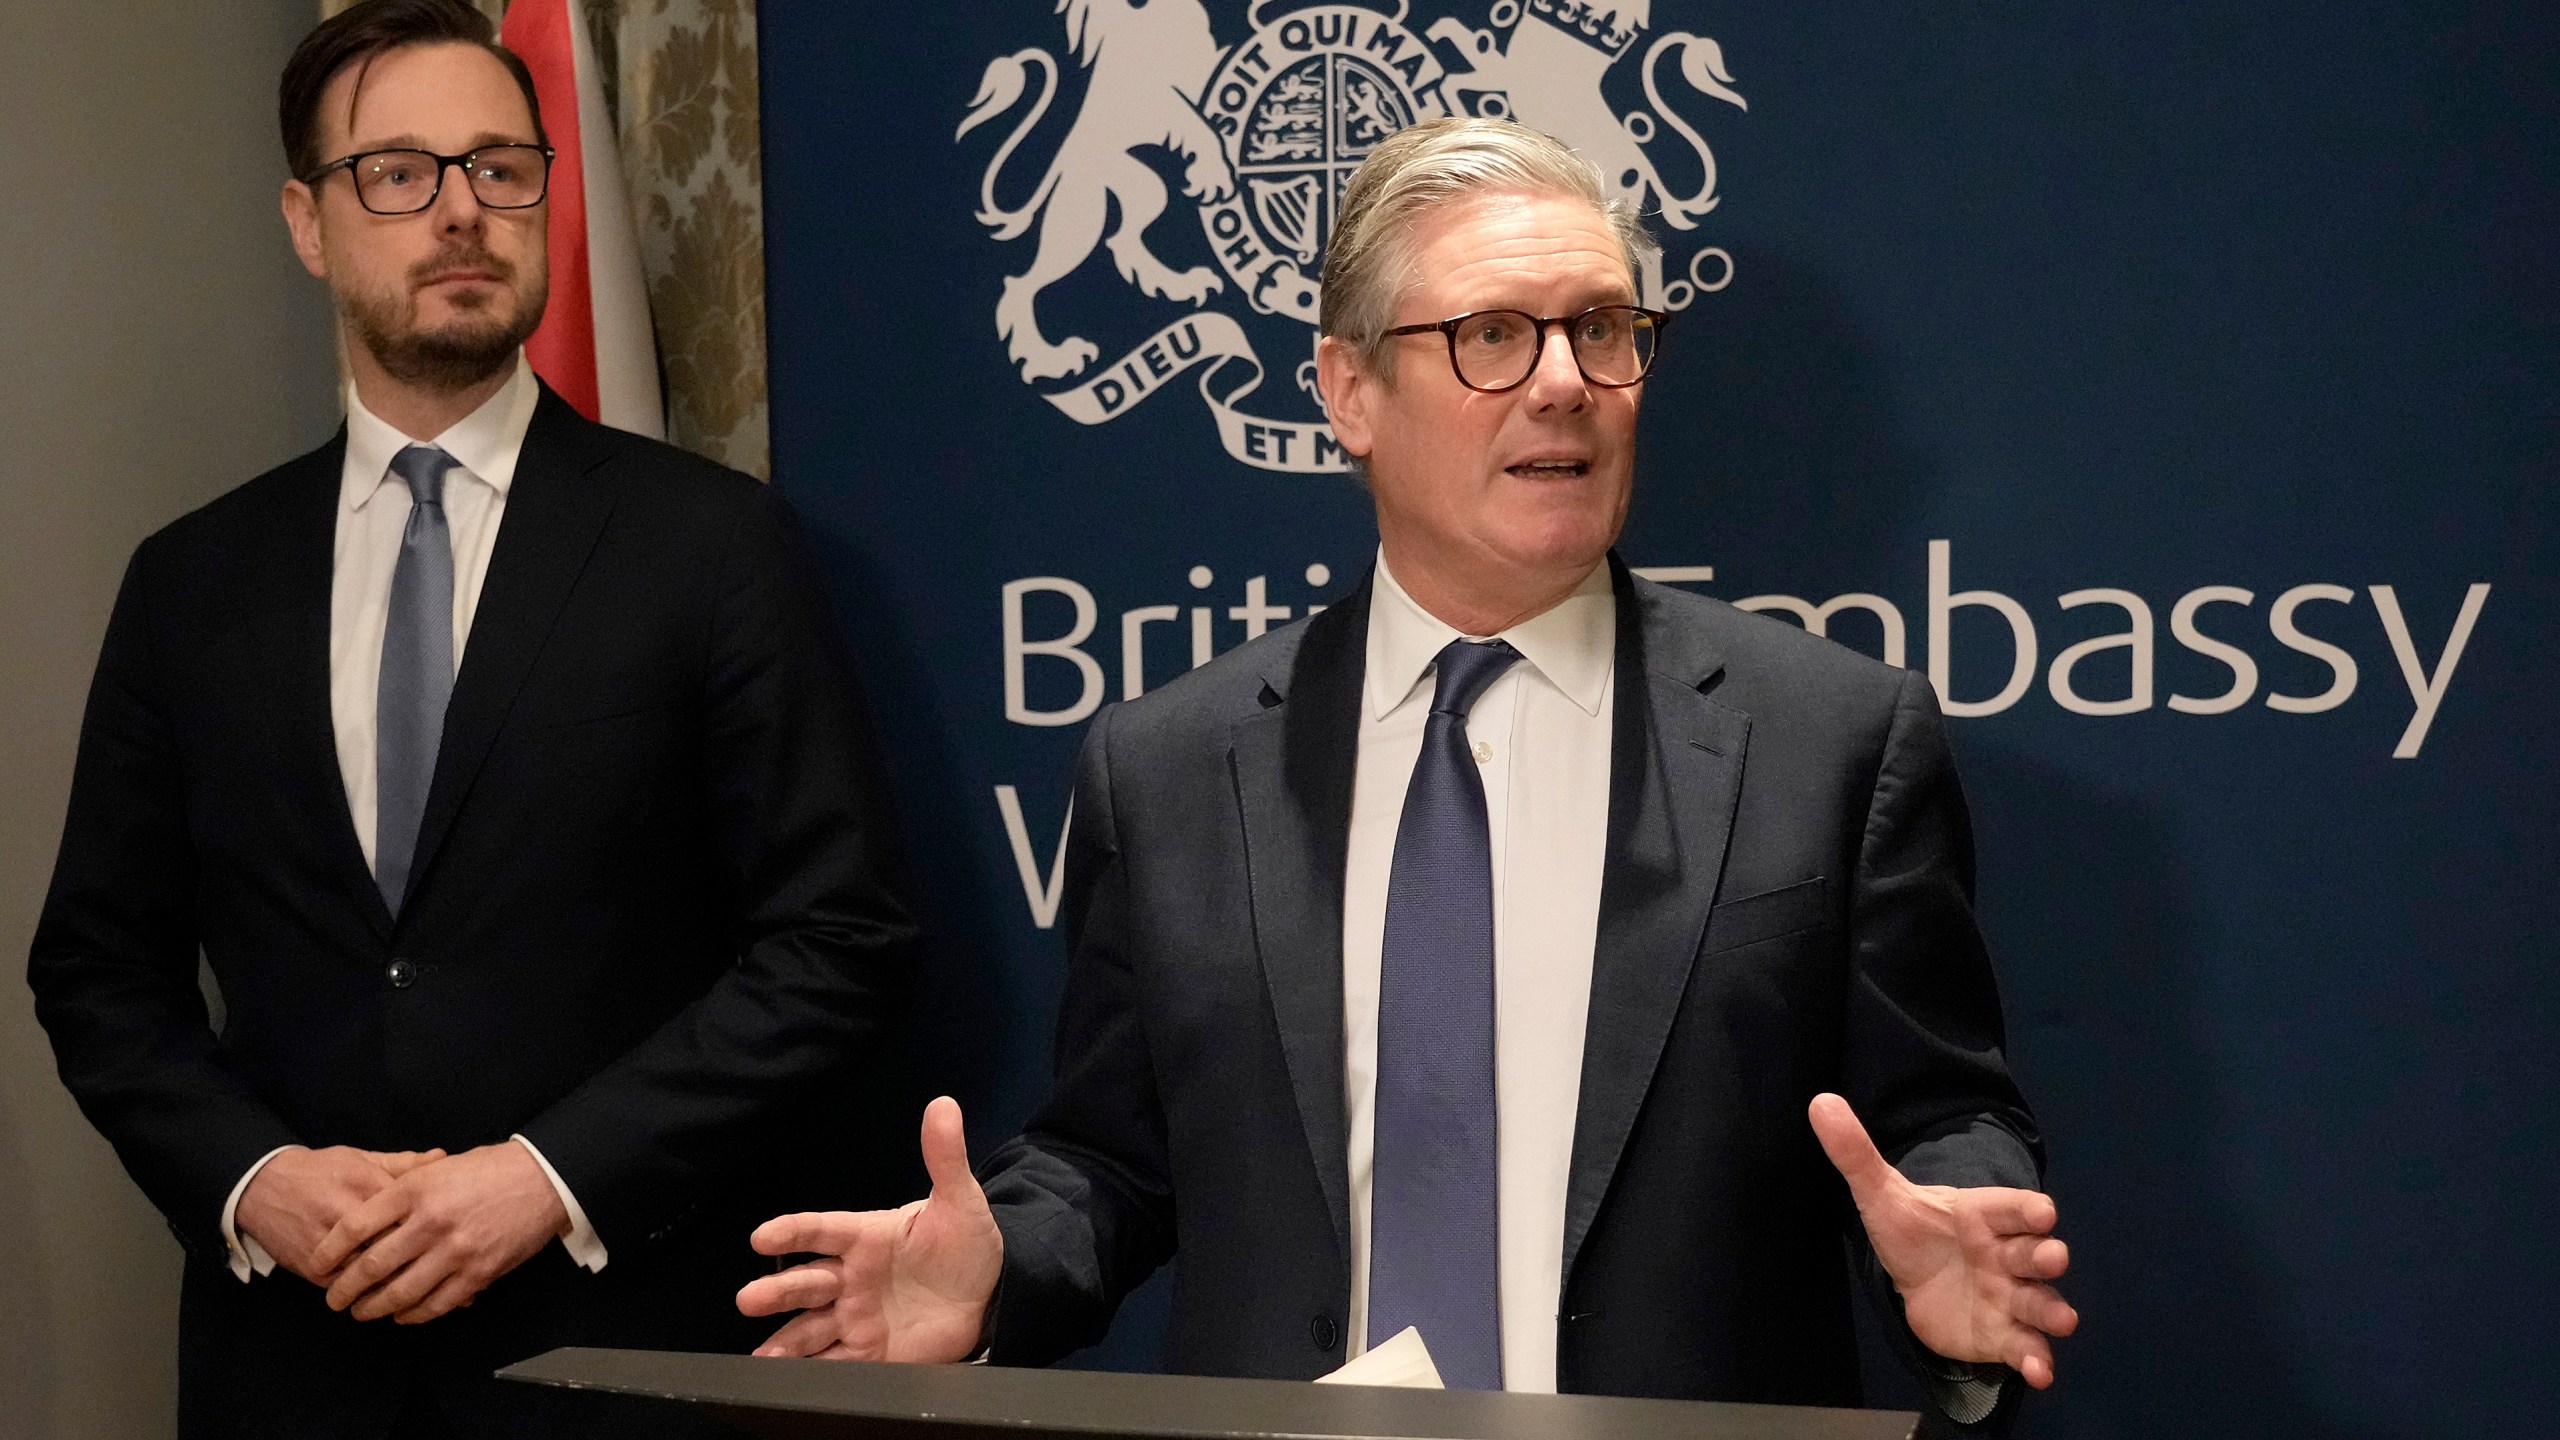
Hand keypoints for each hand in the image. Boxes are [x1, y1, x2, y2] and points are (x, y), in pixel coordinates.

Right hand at [234, 1145, 444, 1284]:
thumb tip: (443, 1157)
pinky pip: (345, 1288)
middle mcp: (350, 1217)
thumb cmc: (321, 1170)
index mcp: (369, 1186)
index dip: (440, 1232)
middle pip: (395, 1249)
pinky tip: (390, 1306)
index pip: (412, 1212)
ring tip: (431, 1301)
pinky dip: (367, 1298)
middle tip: (458, 1285)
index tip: (464, 1244)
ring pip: (370, 1276)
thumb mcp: (363, 1158)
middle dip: (425, 1269)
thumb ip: (404, 1164)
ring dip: (399, 1291)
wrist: (263, 1185)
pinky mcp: (311, 1267)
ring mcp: (330, 1246)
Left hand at [315, 1141, 567, 1323]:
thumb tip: (364, 1207)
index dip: (329, 1250)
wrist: (543, 1180)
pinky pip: (436, 1304)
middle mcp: (431, 1221)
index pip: (355, 1226)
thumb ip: (401, 1184)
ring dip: (374, 1307)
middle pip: (372, 1265)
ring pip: (401, 1292)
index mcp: (416, 1189)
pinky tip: (402, 1314)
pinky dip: (413, 1314)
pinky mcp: (478, 1272)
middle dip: (345, 1289)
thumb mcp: (439, 1166)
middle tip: (334, 1299)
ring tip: (362, 1312)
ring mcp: (455, 1250)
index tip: (317, 1263)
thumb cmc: (491, 1169)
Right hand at [737, 1096, 1002, 1361]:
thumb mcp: (960, 1200)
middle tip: (750, 1298)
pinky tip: (787, 1380)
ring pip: (810, 1328)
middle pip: (806, 1283)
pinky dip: (811, 1373)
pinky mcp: (869, 1353)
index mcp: (865, 1237)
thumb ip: (946, 1157)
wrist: (989, 1294)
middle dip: (778, 1290)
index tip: (762, 1236)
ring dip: (784, 1340)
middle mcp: (850, 1277)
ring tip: (762, 1357)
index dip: (793, 1231)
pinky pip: (834, 1364)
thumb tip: (944, 1104)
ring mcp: (856, 1317)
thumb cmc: (965, 1243)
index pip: (822, 1230)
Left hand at [1810, 1093, 2078, 1387]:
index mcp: (1982, 1215)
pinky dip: (2036, 1359)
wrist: (1916, 1281)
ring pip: (2039, 1301)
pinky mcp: (2004, 1334)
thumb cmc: (1913, 1232)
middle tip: (2053, 1258)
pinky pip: (2025, 1346)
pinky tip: (2040, 1372)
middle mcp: (2006, 1254)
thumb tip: (1820, 1102)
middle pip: (2035, 1253)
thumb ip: (1856, 1154)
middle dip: (2047, 1256)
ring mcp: (2010, 1296)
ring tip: (2062, 1321)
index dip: (2027, 1209)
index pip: (2012, 1207)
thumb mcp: (1880, 1194)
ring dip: (2052, 1311)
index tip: (2042, 1213)